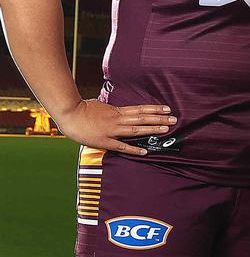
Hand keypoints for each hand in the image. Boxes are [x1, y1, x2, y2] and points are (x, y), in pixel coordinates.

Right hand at [56, 100, 174, 155]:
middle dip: (159, 119)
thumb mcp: (101, 106)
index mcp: (116, 111)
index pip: (140, 109)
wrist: (68, 114)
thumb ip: (112, 110)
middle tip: (174, 119)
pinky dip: (134, 149)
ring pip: (136, 130)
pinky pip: (121, 146)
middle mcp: (117, 119)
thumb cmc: (82, 109)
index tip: (167, 109)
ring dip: (152, 129)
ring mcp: (111, 130)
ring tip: (166, 130)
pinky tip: (145, 151)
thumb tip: (121, 110)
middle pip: (142, 118)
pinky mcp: (104, 141)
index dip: (154, 109)